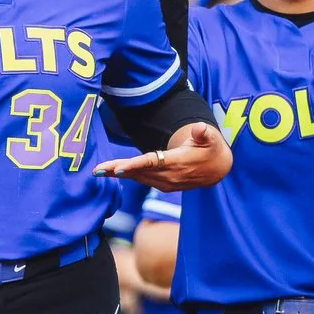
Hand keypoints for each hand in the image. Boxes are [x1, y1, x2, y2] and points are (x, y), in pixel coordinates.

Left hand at [96, 120, 232, 190]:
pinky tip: (111, 172)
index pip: (152, 163)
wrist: (216, 170)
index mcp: (178, 163)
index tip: (118, 169)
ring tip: (98, 170)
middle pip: (139, 172)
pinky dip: (126, 175)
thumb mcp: (212, 139)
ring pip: (137, 177)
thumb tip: (200, 128)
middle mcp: (169, 176)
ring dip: (117, 173)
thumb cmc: (211, 149)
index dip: (134, 166)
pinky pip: (141, 179)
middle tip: (97, 169)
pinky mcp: (162, 185)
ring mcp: (165, 183)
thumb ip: (204, 134)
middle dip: (117, 170)